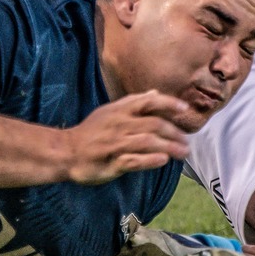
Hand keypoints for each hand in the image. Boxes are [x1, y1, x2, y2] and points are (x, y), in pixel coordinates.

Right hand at [61, 91, 199, 183]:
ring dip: (169, 147)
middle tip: (187, 141)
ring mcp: (115, 143)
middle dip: (174, 132)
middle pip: (154, 124)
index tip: (185, 108)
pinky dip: (150, 160)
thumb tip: (155, 93)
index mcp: (120, 110)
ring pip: (147, 142)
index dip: (168, 103)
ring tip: (182, 153)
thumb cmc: (92, 132)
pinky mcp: (112, 163)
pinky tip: (163, 160)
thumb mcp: (110, 111)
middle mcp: (120, 124)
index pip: (148, 101)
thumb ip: (133, 103)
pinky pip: (134, 160)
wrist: (67, 151)